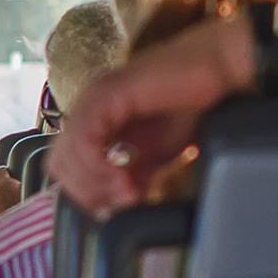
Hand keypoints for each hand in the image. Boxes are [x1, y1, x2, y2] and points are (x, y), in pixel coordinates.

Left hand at [49, 14, 253, 214]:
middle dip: (89, 192)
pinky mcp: (108, 93)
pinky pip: (85, 138)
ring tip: (127, 191)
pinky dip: (98, 164)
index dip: (85, 193)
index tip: (114, 206)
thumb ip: (133, 177)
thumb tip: (118, 205)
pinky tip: (123, 175)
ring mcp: (94, 98)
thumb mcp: (155, 153)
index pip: (65, 165)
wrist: (217, 70)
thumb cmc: (189, 102)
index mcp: (93, 120)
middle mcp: (87, 108)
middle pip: (60, 163)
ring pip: (68, 153)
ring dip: (95, 182)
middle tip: (122, 200)